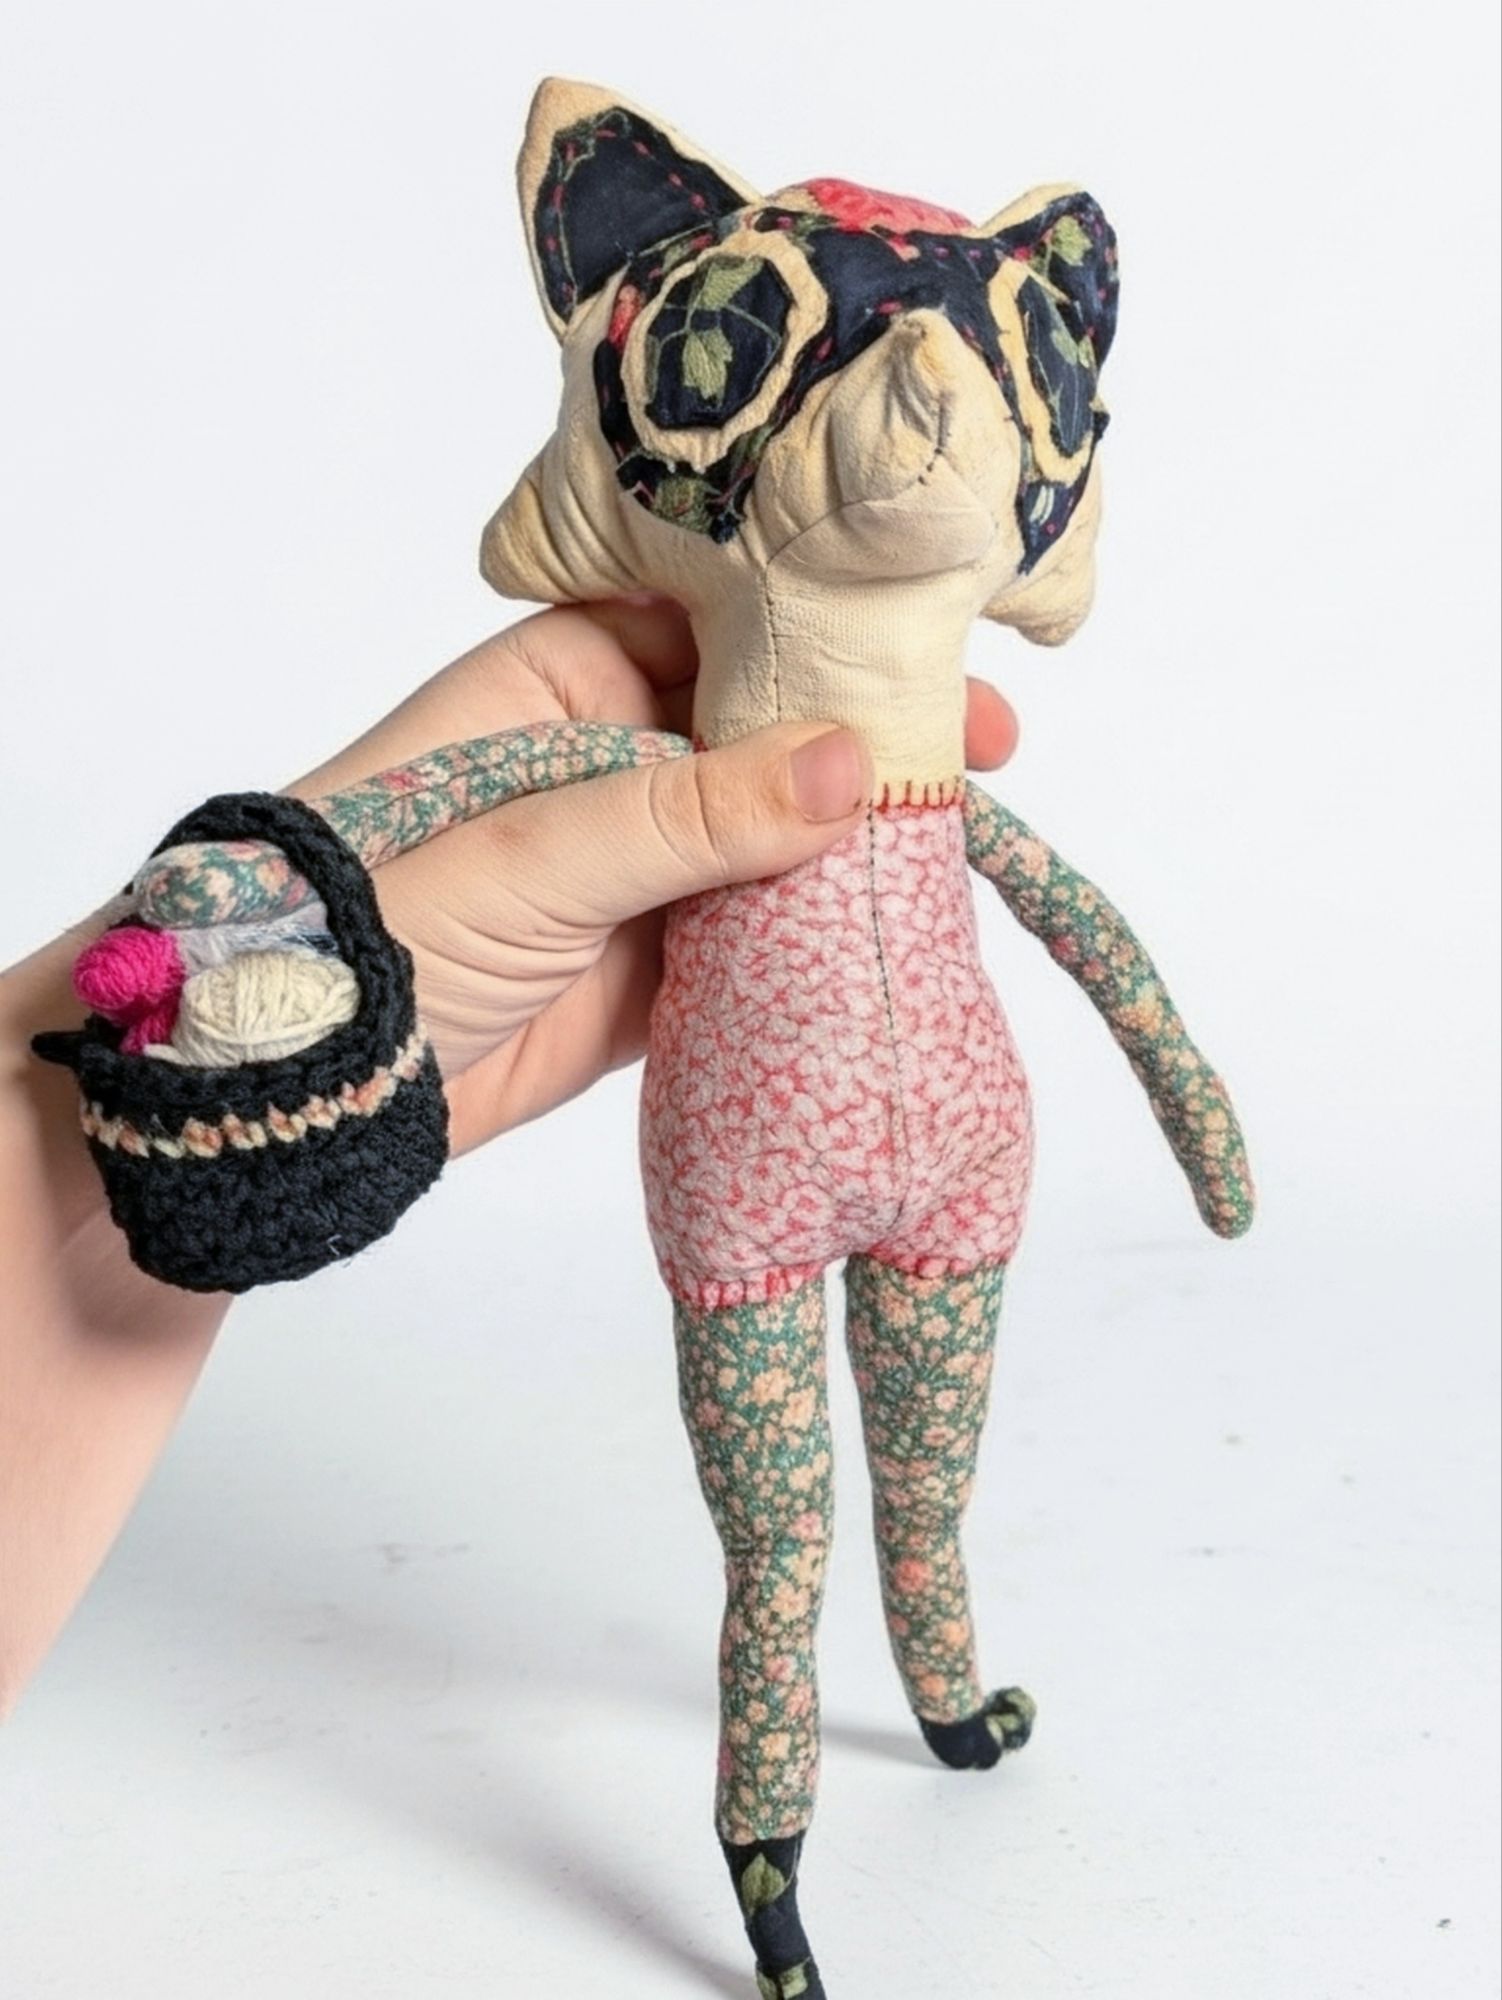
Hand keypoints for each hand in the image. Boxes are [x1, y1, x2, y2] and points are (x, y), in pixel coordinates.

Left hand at [289, 598, 1019, 1155]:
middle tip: (978, 758)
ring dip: (850, 851)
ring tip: (957, 848)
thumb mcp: (535, 850)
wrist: (301, 1079)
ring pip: (771, 844)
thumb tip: (854, 765)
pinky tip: (894, 935)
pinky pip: (754, 945)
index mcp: (561, 686)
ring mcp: (635, 873)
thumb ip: (689, 813)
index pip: (717, 633)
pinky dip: (813, 944)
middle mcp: (607, 766)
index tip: (928, 662)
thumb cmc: (374, 921)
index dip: (823, 641)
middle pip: (763, 740)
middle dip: (863, 747)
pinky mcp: (649, 974)